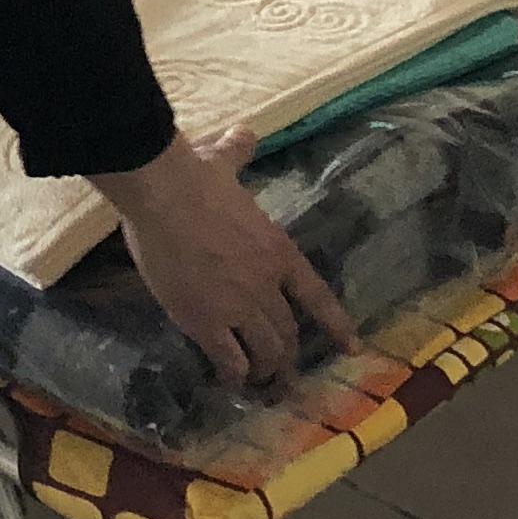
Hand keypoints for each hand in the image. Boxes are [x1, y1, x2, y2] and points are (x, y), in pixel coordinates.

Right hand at [91, 127, 353, 390]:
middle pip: (290, 333)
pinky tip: (230, 384)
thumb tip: (244, 132)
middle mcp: (267, 285)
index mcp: (278, 251)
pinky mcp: (206, 322)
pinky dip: (234, 376)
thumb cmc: (196, 177)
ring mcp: (238, 307)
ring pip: (267, 353)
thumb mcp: (225, 163)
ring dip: (268, 374)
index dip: (335, 324)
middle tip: (286, 376)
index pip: (317, 296)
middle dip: (290, 359)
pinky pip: (230, 360)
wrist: (165, 194)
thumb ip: (239, 153)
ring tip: (263, 386)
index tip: (351, 347)